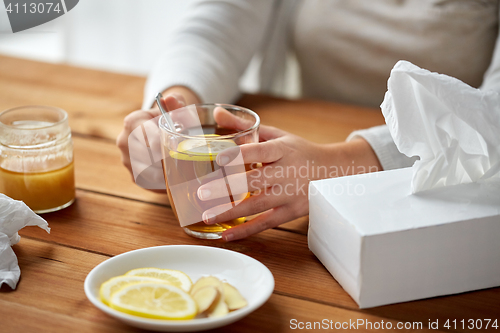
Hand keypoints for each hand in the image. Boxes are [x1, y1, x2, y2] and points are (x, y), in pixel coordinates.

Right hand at [116, 86, 199, 189]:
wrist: (161, 134)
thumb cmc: (171, 120)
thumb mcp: (176, 108)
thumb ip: (177, 103)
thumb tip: (170, 99)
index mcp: (132, 122)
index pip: (144, 134)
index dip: (161, 141)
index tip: (176, 146)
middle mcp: (124, 141)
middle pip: (147, 155)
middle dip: (167, 158)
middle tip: (185, 159)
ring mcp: (127, 161)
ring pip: (149, 171)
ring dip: (166, 172)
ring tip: (183, 167)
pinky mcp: (134, 177)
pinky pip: (150, 182)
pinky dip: (164, 181)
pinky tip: (176, 176)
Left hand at [197, 117, 381, 240]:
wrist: (333, 172)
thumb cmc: (297, 151)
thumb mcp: (276, 135)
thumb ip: (245, 126)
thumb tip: (217, 112)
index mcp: (282, 149)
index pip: (260, 151)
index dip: (240, 154)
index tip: (219, 158)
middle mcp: (287, 172)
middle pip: (255, 180)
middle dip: (227, 187)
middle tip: (202, 192)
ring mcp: (290, 194)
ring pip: (258, 205)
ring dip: (231, 212)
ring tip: (207, 216)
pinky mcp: (291, 212)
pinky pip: (266, 223)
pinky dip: (246, 231)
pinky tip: (226, 234)